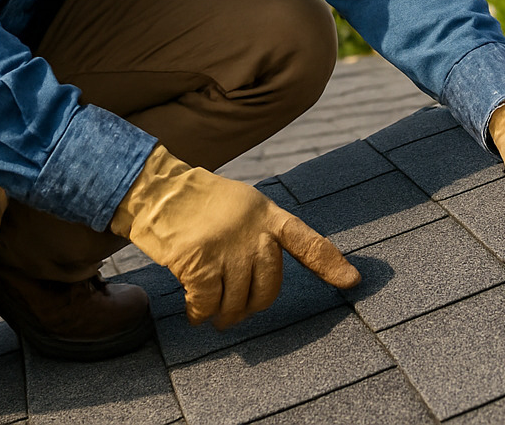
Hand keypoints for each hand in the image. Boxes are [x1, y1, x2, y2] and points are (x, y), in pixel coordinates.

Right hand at [110, 146, 359, 328]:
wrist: (152, 188)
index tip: (352, 281)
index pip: (306, 240)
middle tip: (236, 314)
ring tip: (212, 315)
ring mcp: (225, 245)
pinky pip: (207, 302)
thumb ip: (257, 230)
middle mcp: (251, 229)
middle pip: (268, 286)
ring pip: (237, 299)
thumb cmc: (193, 200)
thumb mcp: (238, 203)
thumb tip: (267, 272)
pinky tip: (194, 312)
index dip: (330, 263)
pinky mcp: (198, 260)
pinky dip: (200, 313)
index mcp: (265, 212)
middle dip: (252, 307)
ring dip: (224, 314)